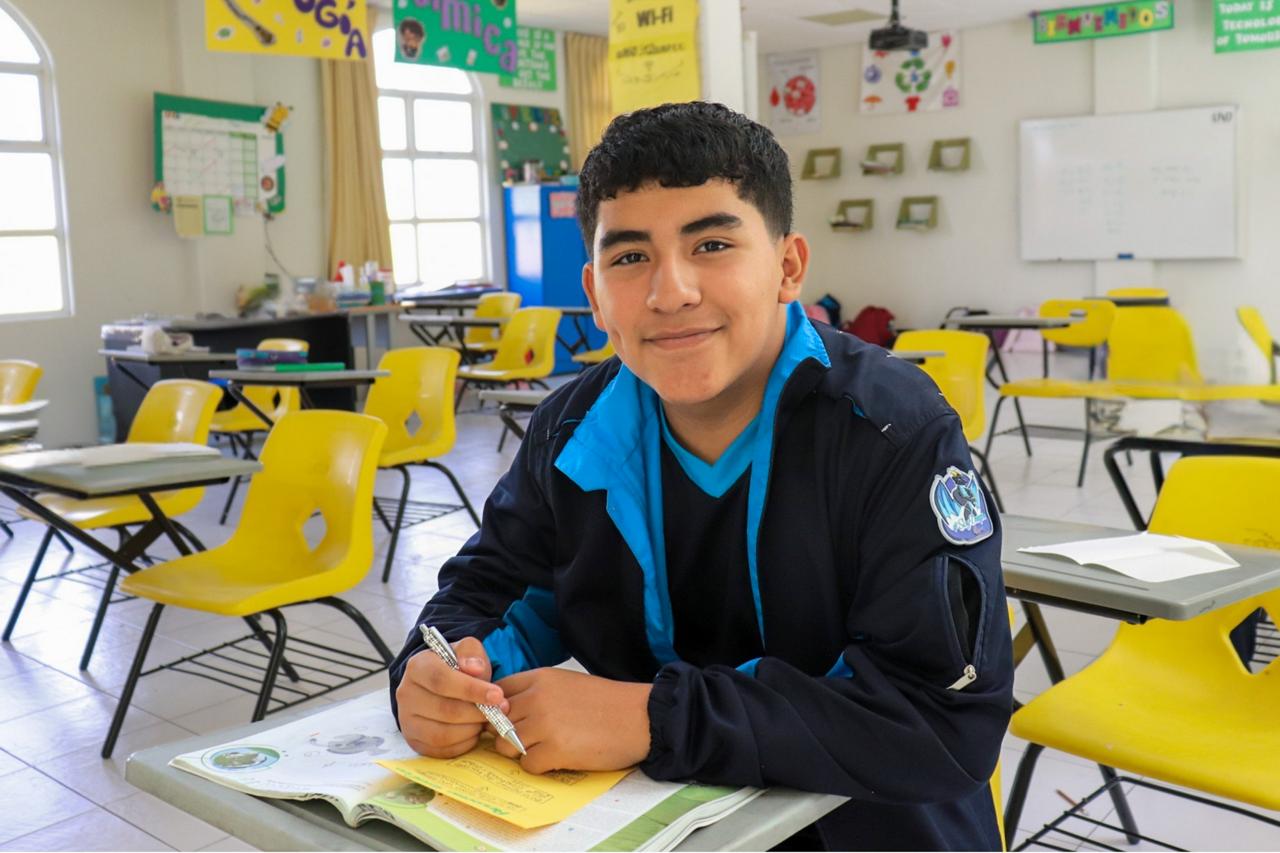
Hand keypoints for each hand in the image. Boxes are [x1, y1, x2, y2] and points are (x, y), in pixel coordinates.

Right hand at [396, 636, 508, 758]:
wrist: (439, 685)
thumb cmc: (456, 667)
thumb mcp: (466, 650)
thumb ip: (472, 653)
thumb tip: (475, 669)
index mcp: (417, 667)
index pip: (442, 680)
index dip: (471, 690)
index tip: (497, 695)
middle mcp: (406, 694)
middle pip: (444, 710)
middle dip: (477, 713)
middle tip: (499, 712)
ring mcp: (407, 720)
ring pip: (442, 734)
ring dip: (471, 729)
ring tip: (485, 720)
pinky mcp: (414, 741)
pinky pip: (442, 750)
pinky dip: (463, 743)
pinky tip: (474, 731)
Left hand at [492, 668, 651, 773]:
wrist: (639, 717)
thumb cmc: (606, 702)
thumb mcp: (567, 683)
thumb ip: (536, 692)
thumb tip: (506, 711)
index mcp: (541, 678)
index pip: (498, 691)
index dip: (498, 708)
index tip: (508, 719)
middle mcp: (537, 698)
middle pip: (497, 721)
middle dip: (508, 734)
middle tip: (532, 738)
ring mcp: (544, 724)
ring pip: (505, 745)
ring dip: (521, 752)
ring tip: (546, 748)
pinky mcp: (555, 750)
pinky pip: (526, 765)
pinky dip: (539, 766)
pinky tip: (559, 758)